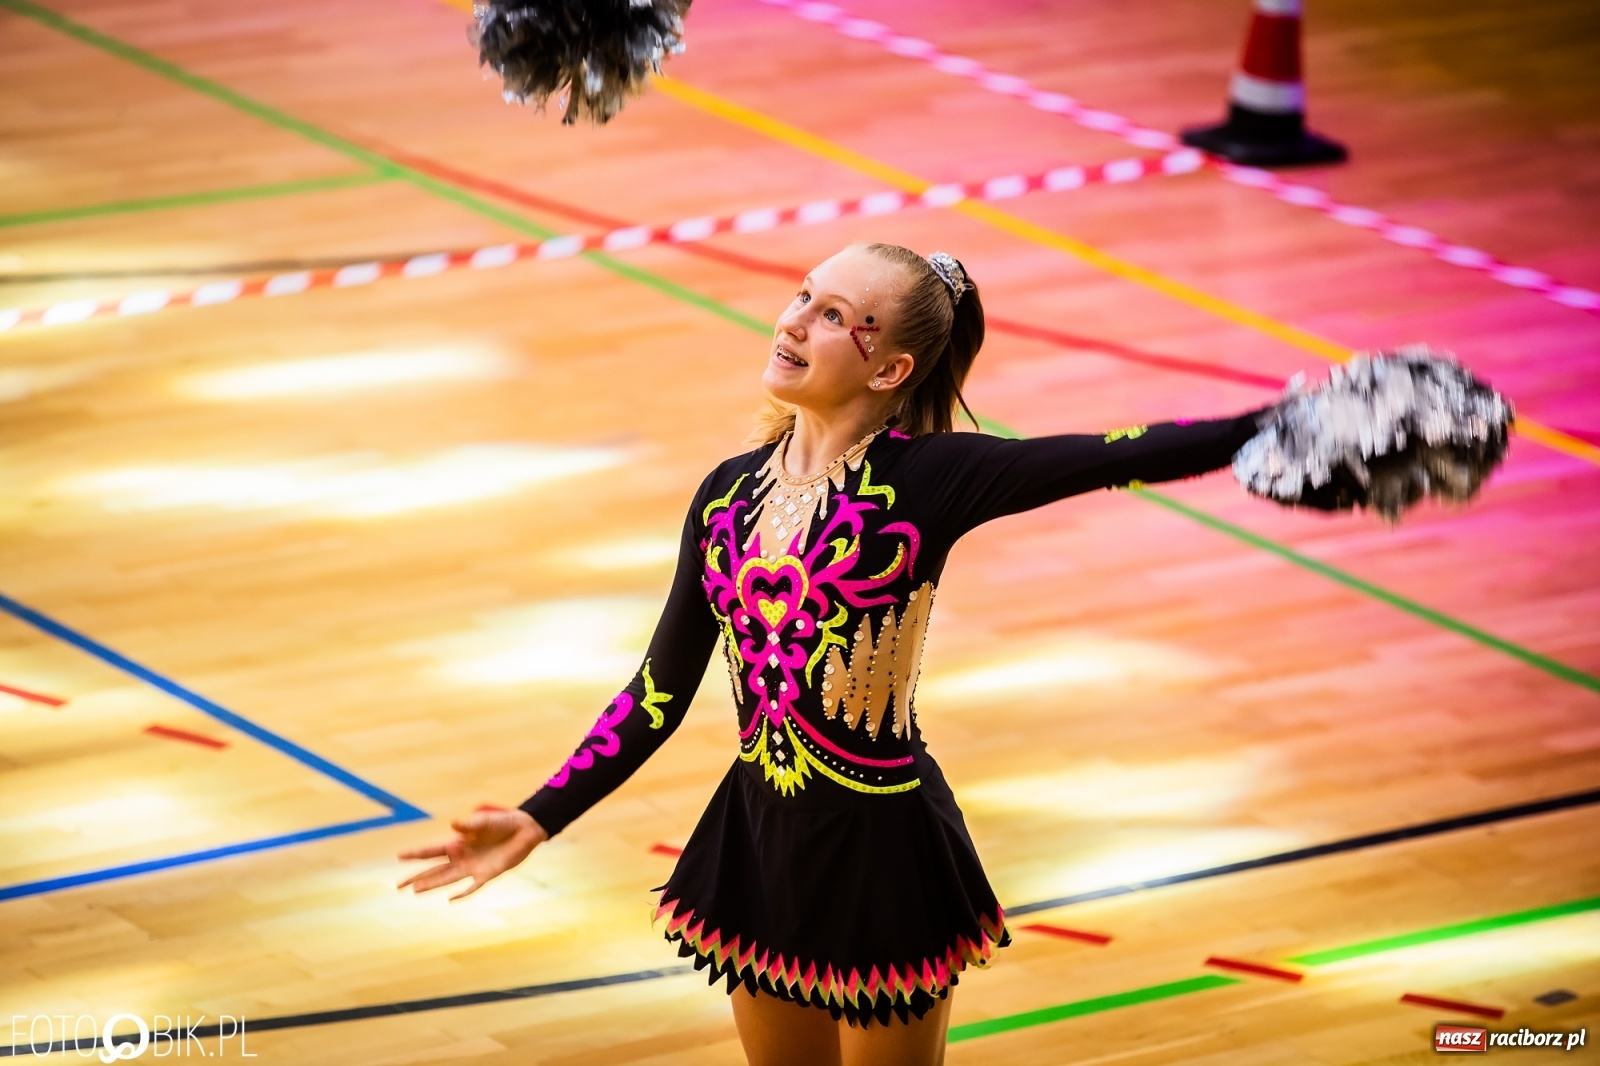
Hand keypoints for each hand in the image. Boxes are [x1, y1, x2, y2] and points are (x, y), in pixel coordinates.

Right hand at [397, 805, 547, 900]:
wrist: (524, 829)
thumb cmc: (502, 821)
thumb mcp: (485, 821)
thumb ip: (469, 825)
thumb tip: (454, 824)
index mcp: (458, 841)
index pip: (432, 849)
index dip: (416, 853)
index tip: (398, 856)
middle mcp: (462, 856)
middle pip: (434, 869)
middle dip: (416, 876)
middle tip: (397, 885)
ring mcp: (473, 867)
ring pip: (447, 879)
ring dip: (431, 885)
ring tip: (414, 891)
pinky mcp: (488, 874)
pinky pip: (472, 886)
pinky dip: (463, 893)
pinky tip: (450, 900)